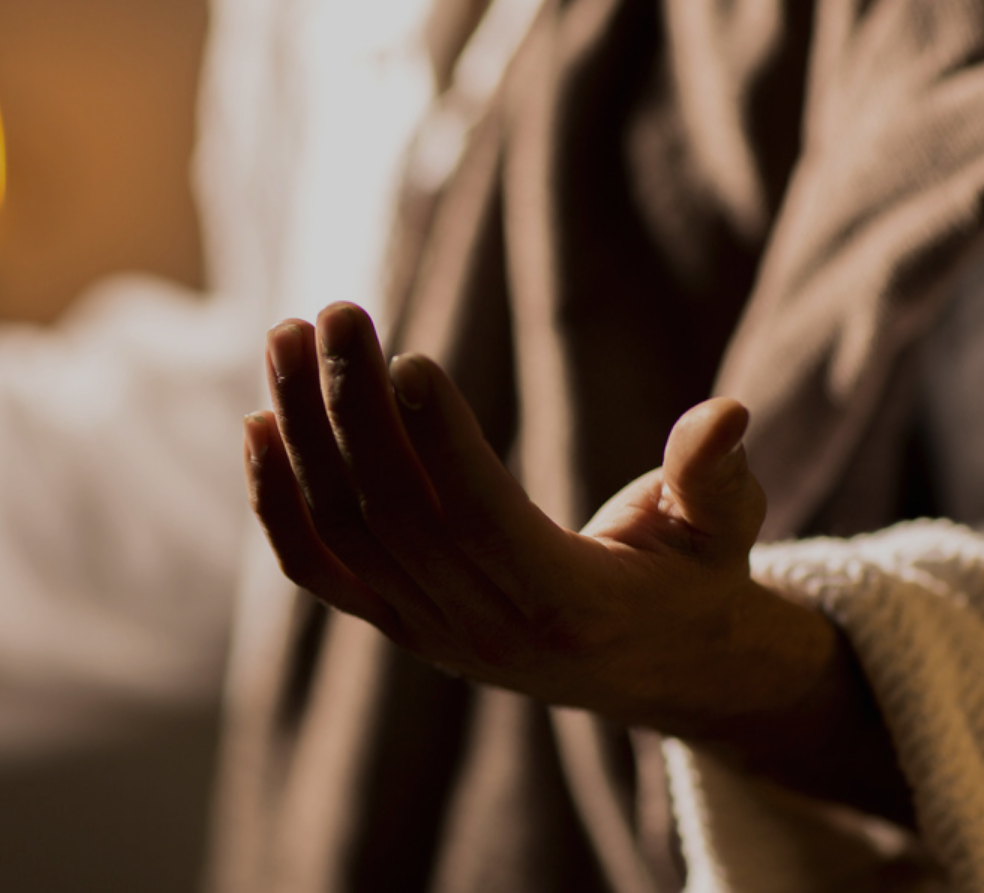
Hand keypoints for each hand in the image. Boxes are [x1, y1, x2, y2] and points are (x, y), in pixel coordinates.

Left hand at [243, 302, 840, 741]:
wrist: (647, 670)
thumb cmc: (690, 579)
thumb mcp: (722, 532)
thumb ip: (716, 478)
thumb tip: (727, 414)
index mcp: (569, 609)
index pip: (484, 523)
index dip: (443, 446)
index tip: (409, 360)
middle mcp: (482, 630)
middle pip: (397, 514)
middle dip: (355, 408)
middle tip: (335, 312)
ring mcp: (425, 631)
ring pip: (343, 530)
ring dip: (305, 431)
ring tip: (285, 337)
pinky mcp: (391, 622)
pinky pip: (314, 567)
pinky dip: (276, 500)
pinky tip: (256, 422)